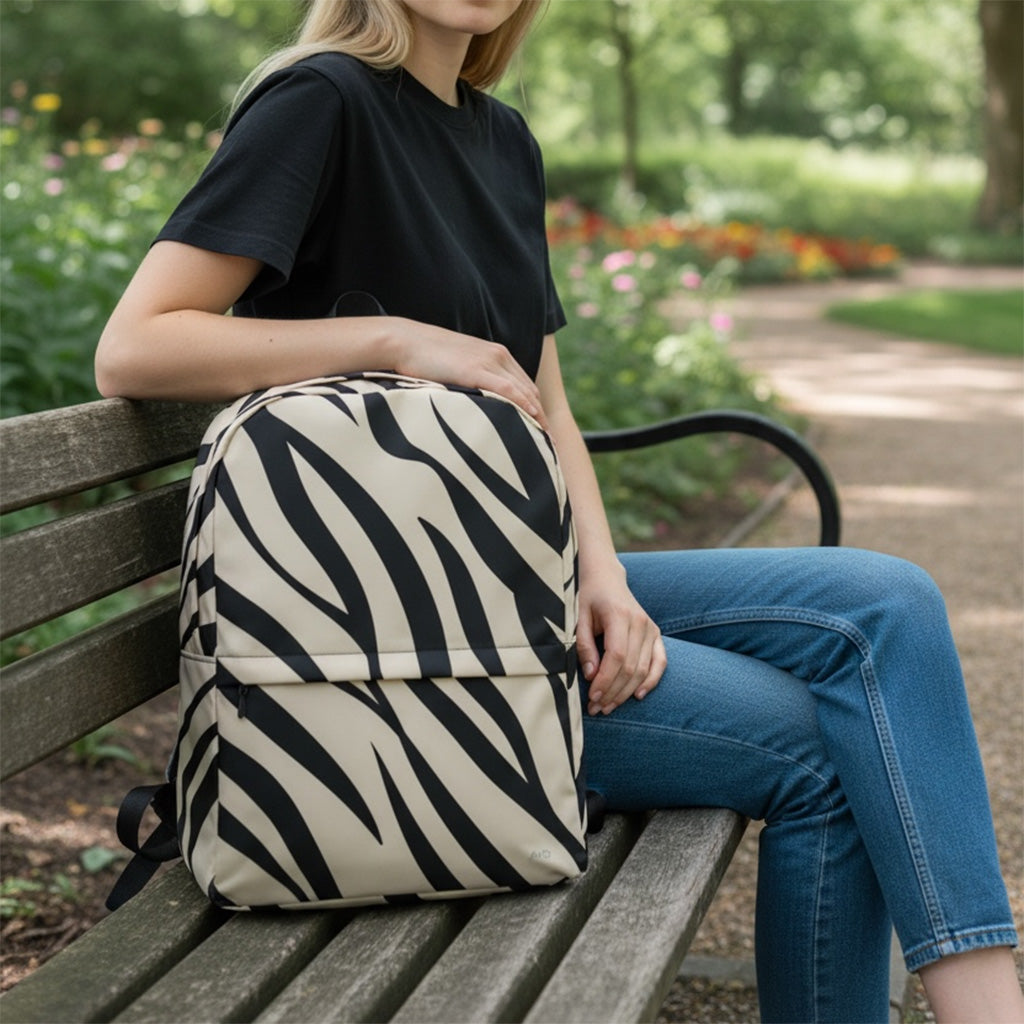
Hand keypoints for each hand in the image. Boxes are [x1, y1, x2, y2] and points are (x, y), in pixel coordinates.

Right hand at [387, 319, 546, 427]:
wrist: (405, 341)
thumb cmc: (426, 357)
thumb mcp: (459, 367)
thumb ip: (474, 380)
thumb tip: (479, 402)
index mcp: (496, 354)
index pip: (525, 385)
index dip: (536, 408)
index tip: (542, 430)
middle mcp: (498, 356)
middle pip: (530, 391)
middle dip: (541, 417)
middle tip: (549, 442)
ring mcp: (489, 361)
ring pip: (523, 392)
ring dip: (536, 417)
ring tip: (544, 440)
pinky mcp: (476, 369)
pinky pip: (507, 389)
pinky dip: (522, 405)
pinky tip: (531, 419)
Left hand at [576, 565, 665, 714]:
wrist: (607, 579)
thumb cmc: (589, 598)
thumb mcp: (579, 618)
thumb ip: (584, 646)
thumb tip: (591, 675)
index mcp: (619, 616)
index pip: (617, 656)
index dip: (606, 680)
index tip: (592, 697)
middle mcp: (640, 623)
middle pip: (630, 667)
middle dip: (613, 692)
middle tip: (597, 709)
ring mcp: (651, 629)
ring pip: (643, 669)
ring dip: (626, 692)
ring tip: (609, 706)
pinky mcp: (656, 634)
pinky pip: (660, 662)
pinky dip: (652, 681)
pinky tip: (638, 696)